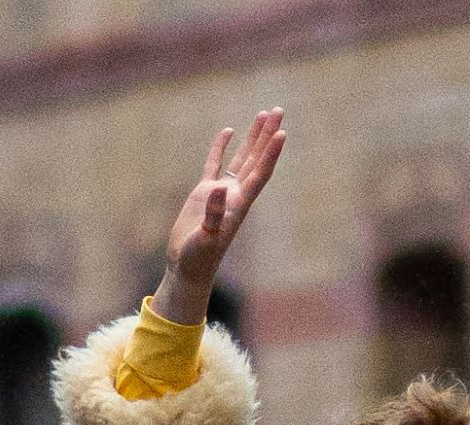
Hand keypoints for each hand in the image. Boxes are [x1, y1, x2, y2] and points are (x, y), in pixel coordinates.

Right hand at [153, 109, 284, 324]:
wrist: (188, 268)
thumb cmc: (198, 258)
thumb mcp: (205, 238)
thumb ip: (214, 215)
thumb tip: (219, 189)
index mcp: (239, 205)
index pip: (259, 174)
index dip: (271, 154)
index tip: (281, 133)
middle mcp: (235, 195)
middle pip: (256, 159)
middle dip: (267, 135)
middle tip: (279, 110)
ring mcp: (221, 193)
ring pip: (241, 158)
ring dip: (253, 137)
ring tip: (263, 114)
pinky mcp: (204, 193)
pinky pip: (215, 164)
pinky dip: (221, 148)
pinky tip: (228, 131)